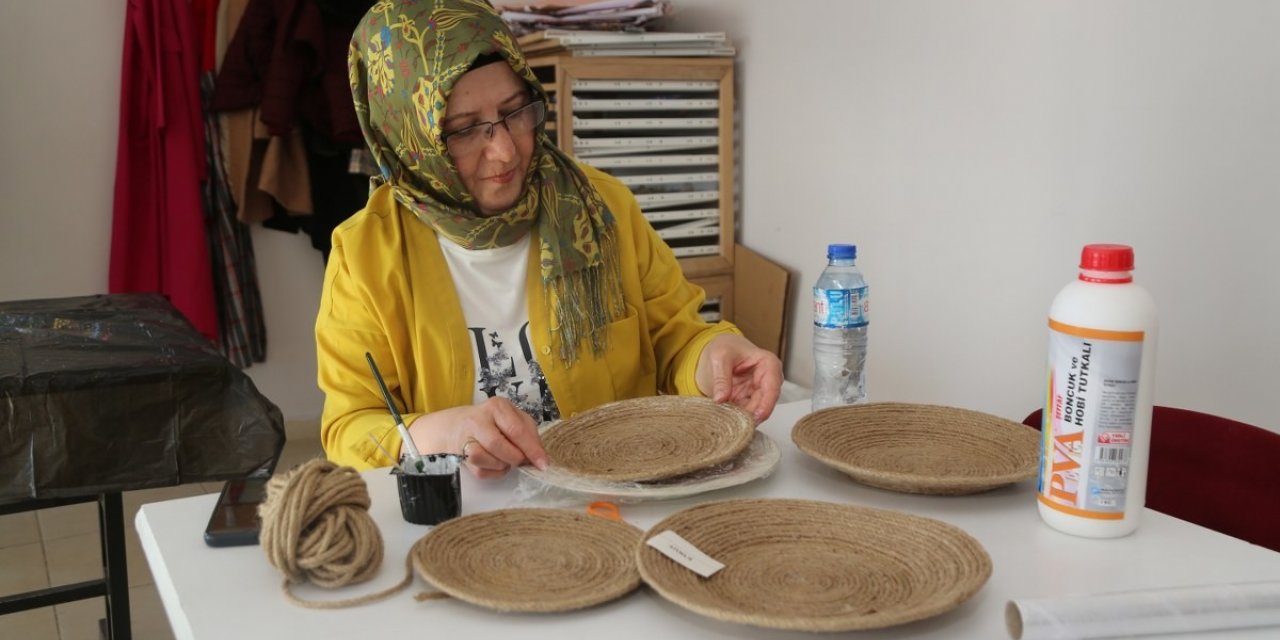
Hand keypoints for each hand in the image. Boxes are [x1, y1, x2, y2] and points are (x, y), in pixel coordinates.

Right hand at [405, 397, 548, 478]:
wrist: (456, 427)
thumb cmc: (493, 422)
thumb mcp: (514, 419)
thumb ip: (529, 434)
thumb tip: (540, 457)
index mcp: (497, 406)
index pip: (516, 429)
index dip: (531, 449)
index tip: (543, 463)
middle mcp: (478, 419)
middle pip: (497, 444)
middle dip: (514, 458)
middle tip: (521, 461)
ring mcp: (466, 437)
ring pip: (484, 458)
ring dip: (501, 465)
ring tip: (505, 460)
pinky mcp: (460, 455)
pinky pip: (480, 471)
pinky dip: (492, 472)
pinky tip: (494, 463)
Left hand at [694, 334, 782, 422]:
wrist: (720, 350)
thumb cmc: (726, 346)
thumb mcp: (720, 357)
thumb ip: (721, 378)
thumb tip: (721, 398)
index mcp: (768, 364)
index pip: (772, 387)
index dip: (766, 405)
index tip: (756, 417)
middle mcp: (768, 379)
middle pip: (765, 403)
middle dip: (752, 415)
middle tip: (737, 424)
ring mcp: (759, 391)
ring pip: (756, 411)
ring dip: (744, 419)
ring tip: (729, 423)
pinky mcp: (749, 400)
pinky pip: (746, 413)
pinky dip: (738, 418)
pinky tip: (727, 421)